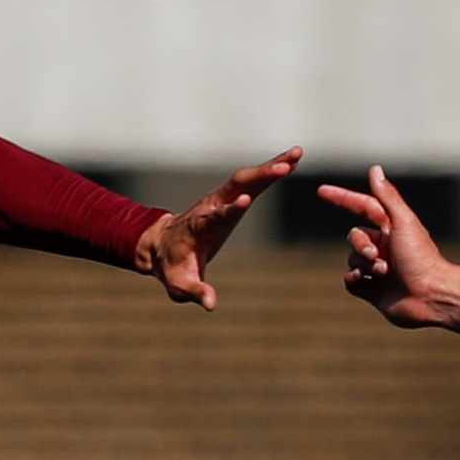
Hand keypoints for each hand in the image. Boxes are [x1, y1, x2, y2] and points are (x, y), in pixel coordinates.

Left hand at [135, 148, 299, 308]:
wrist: (161, 245)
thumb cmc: (172, 267)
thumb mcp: (179, 285)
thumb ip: (195, 292)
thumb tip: (211, 304)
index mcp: (200, 228)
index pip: (216, 216)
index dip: (229, 210)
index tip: (244, 200)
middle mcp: (211, 207)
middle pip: (236, 187)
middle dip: (259, 177)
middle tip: (284, 167)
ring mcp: (221, 199)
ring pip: (247, 178)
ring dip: (271, 166)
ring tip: (297, 154)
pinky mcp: (231, 196)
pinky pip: (253, 180)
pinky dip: (272, 169)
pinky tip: (293, 160)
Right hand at [320, 167, 453, 326]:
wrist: (430, 296)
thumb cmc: (421, 257)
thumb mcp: (403, 222)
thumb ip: (387, 196)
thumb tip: (375, 169)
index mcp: (393, 228)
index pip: (363, 206)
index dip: (343, 198)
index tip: (322, 191)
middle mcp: (385, 246)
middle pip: (354, 236)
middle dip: (359, 244)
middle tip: (374, 253)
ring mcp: (378, 268)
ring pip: (352, 259)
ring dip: (363, 264)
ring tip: (383, 271)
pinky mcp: (373, 290)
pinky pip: (350, 280)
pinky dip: (354, 279)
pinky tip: (366, 280)